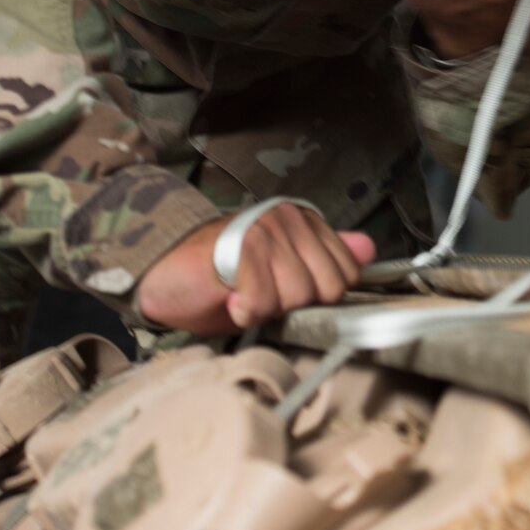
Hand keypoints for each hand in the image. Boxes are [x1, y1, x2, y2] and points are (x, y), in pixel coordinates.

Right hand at [136, 206, 375, 333]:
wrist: (162, 272)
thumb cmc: (219, 279)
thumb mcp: (280, 276)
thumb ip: (324, 260)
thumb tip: (367, 249)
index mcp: (306, 224)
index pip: (347, 274)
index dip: (318, 298)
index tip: (286, 296)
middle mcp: (291, 219)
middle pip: (327, 287)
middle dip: (295, 305)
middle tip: (262, 296)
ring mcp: (268, 228)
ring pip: (296, 295)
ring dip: (267, 308)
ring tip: (243, 294)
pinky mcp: (243, 244)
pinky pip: (263, 300)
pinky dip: (246, 310)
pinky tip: (230, 299)